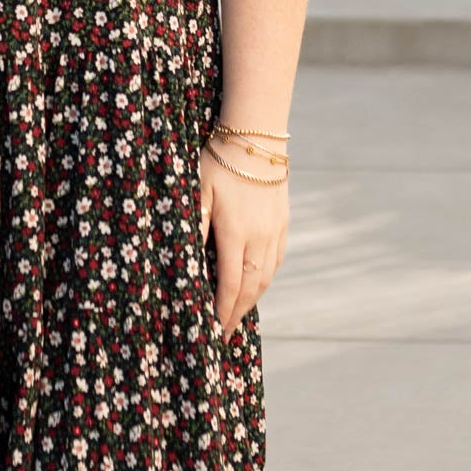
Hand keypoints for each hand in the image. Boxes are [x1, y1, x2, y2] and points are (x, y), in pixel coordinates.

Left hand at [198, 145, 288, 342]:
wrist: (255, 137)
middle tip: (225, 333)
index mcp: (236, 232)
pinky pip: (276, 258)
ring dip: (252, 298)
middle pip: (251, 286)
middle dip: (237, 312)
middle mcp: (260, 236)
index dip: (223, 310)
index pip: (230, 283)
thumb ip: (193, 226)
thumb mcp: (196, 191)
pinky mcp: (282, 221)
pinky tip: (256, 283)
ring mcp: (275, 230)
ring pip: (266, 275)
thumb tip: (187, 263)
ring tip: (238, 313)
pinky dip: (265, 277)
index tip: (215, 330)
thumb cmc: (217, 161)